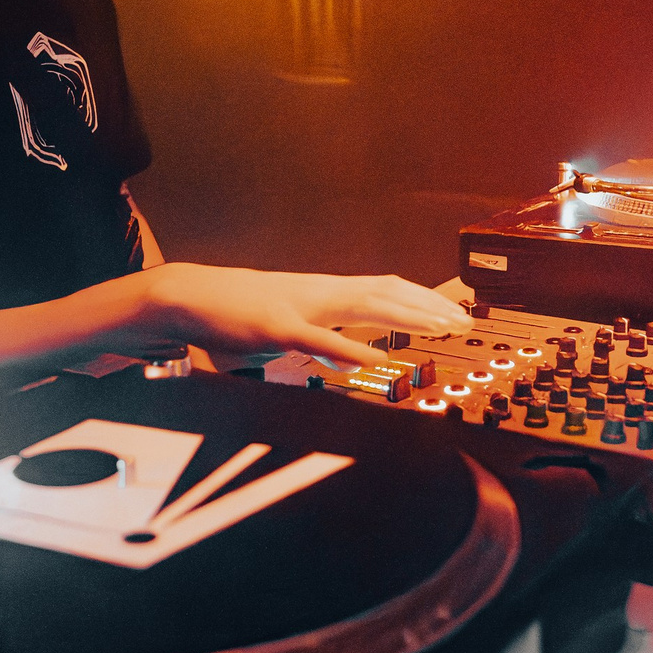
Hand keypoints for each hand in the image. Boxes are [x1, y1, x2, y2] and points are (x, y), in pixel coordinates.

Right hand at [124, 265, 470, 369]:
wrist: (186, 297)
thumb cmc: (231, 316)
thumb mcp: (285, 330)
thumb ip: (317, 344)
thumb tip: (342, 362)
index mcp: (323, 292)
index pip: (384, 290)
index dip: (422, 300)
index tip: (453, 313)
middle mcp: (320, 291)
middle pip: (388, 293)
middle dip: (430, 307)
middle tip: (465, 322)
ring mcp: (300, 305)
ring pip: (365, 306)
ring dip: (407, 318)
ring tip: (440, 330)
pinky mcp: (275, 326)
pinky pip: (316, 338)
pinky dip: (344, 349)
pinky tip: (369, 361)